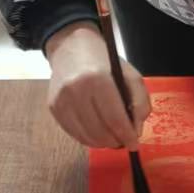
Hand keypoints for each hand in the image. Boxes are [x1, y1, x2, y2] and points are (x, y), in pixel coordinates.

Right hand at [44, 22, 150, 149]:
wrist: (71, 47)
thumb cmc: (104, 61)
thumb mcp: (130, 75)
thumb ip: (140, 102)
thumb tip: (136, 131)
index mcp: (97, 79)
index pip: (114, 118)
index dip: (126, 136)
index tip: (134, 144)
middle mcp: (75, 90)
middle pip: (99, 131)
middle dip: (116, 141)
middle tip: (125, 140)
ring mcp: (61, 100)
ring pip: (86, 136)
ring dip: (103, 142)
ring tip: (112, 137)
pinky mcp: (53, 107)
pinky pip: (74, 133)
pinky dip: (89, 138)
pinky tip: (98, 132)